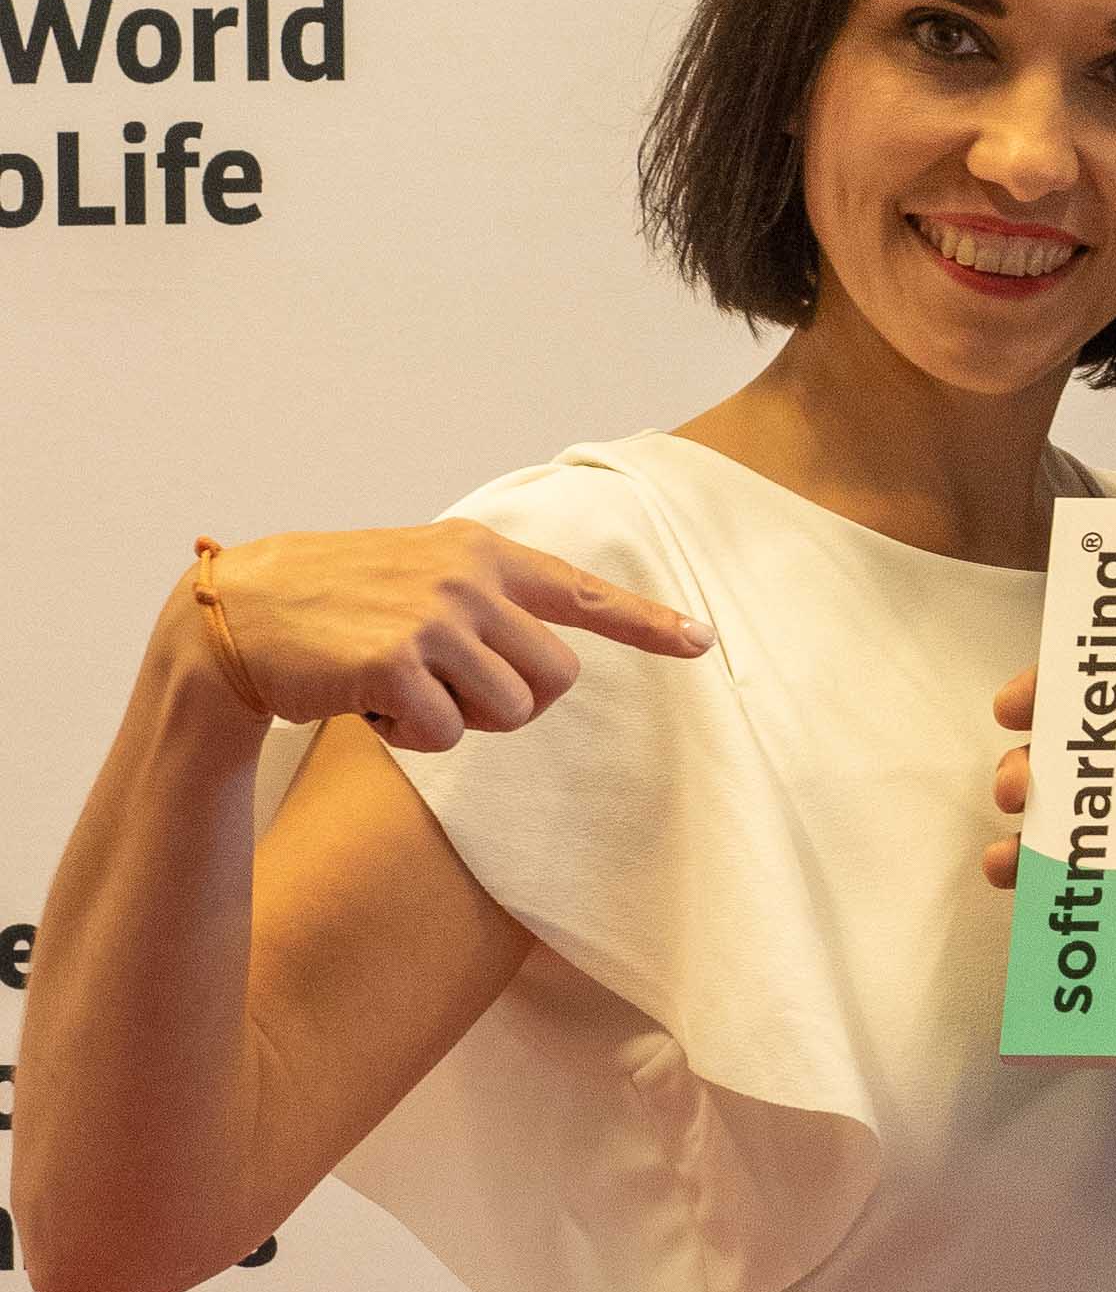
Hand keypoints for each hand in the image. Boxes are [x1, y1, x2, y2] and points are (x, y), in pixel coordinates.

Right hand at [182, 521, 712, 752]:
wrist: (237, 615)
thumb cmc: (334, 603)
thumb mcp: (418, 575)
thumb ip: (485, 602)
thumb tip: (547, 667)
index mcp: (480, 553)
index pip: (581, 590)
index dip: (646, 621)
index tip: (701, 641)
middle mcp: (468, 578)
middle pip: (556, 680)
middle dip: (513, 706)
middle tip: (449, 692)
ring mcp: (434, 617)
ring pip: (508, 714)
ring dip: (457, 724)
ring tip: (400, 689)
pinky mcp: (398, 663)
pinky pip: (448, 737)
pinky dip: (412, 738)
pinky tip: (368, 705)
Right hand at [980, 679, 1115, 905]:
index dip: (1113, 652)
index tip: (1065, 663)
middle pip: (1112, 724)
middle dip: (1054, 738)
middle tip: (1027, 769)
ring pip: (1092, 796)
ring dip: (1045, 808)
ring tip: (1015, 834)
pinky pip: (1102, 872)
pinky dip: (1057, 880)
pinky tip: (1023, 891)